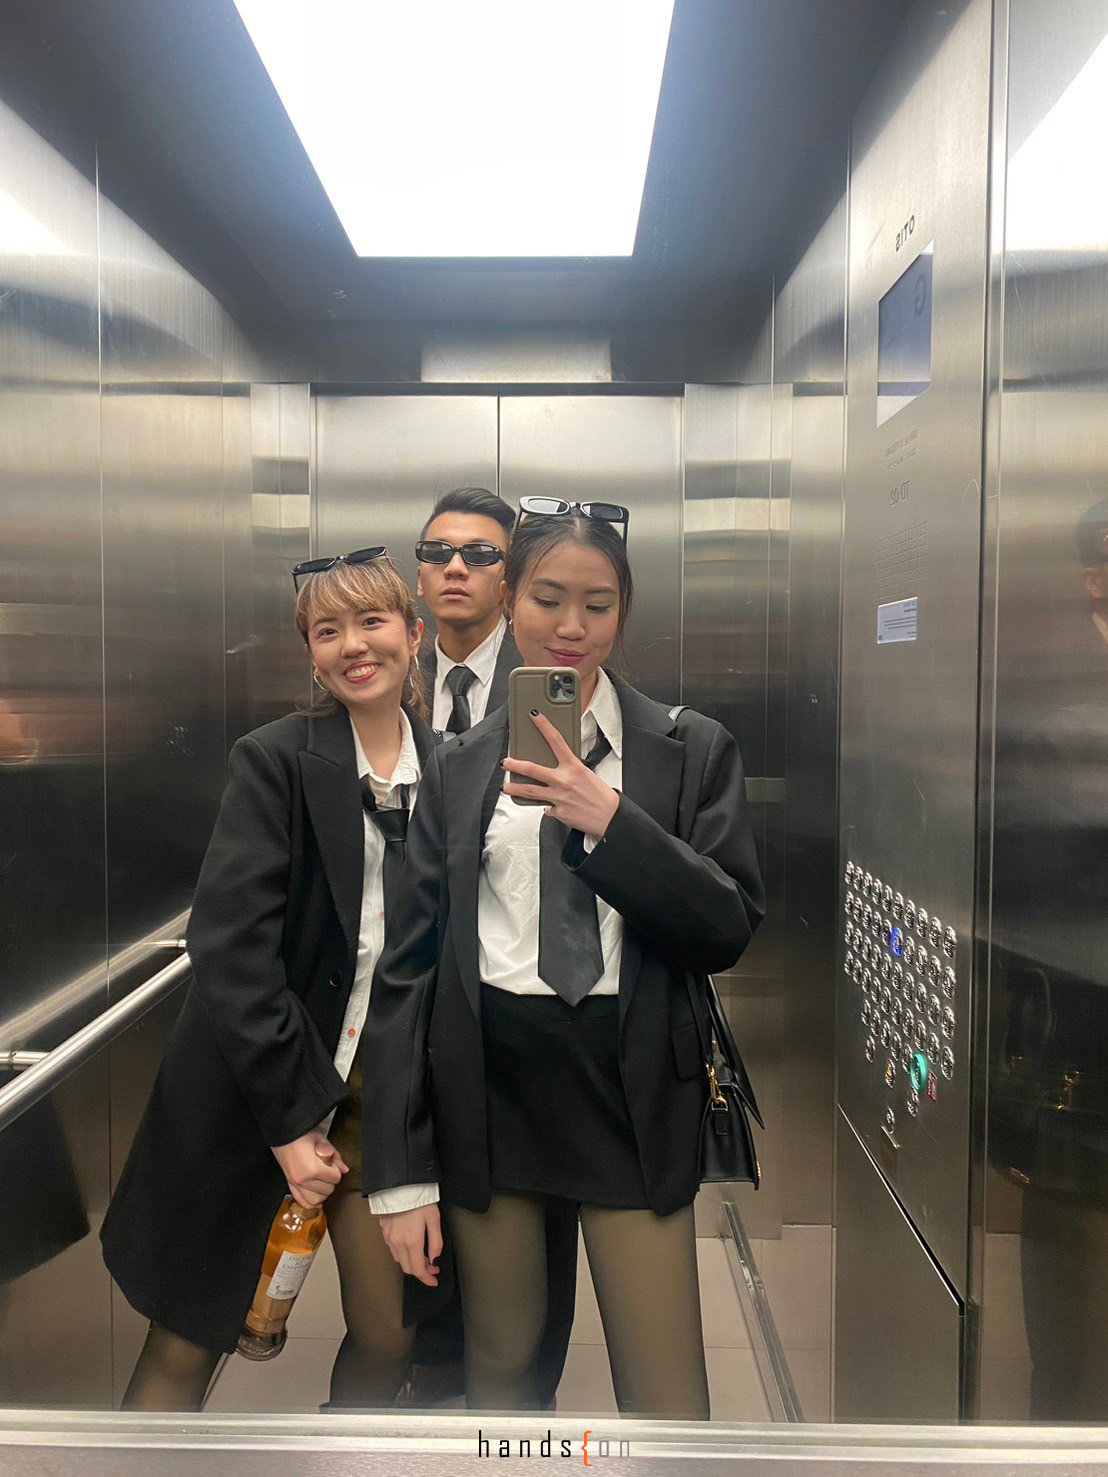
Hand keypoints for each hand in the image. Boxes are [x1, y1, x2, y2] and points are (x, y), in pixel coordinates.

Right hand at [271, 1132, 348, 1209]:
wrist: (282, 1133)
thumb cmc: (300, 1134)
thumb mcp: (321, 1140)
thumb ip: (335, 1156)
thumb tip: (344, 1169)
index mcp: (312, 1169)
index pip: (335, 1178)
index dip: (336, 1170)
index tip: (332, 1163)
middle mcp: (303, 1180)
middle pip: (327, 1191)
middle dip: (331, 1181)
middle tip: (328, 1169)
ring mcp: (294, 1184)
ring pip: (315, 1201)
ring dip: (322, 1193)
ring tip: (323, 1182)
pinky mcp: (289, 1184)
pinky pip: (301, 1201)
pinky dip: (310, 1203)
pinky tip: (317, 1199)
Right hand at [378, 1204, 442, 1285]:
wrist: (399, 1184)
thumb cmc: (418, 1199)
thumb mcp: (434, 1219)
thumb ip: (436, 1242)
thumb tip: (435, 1259)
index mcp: (412, 1242)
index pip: (418, 1270)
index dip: (427, 1279)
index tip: (434, 1280)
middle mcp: (398, 1243)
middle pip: (408, 1268)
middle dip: (420, 1271)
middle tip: (431, 1266)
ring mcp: (389, 1238)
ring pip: (399, 1260)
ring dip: (411, 1262)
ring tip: (422, 1255)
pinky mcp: (384, 1231)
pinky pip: (392, 1249)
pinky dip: (402, 1253)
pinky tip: (410, 1246)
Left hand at [503, 712, 619, 837]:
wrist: (610, 816)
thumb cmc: (600, 795)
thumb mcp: (585, 774)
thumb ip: (567, 771)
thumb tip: (552, 773)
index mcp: (574, 767)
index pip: (556, 740)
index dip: (544, 726)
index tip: (535, 716)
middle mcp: (564, 780)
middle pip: (533, 769)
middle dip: (515, 765)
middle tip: (506, 762)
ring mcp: (559, 797)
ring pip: (530, 791)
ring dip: (514, 789)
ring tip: (506, 788)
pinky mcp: (558, 812)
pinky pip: (547, 808)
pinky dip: (548, 807)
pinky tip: (552, 807)